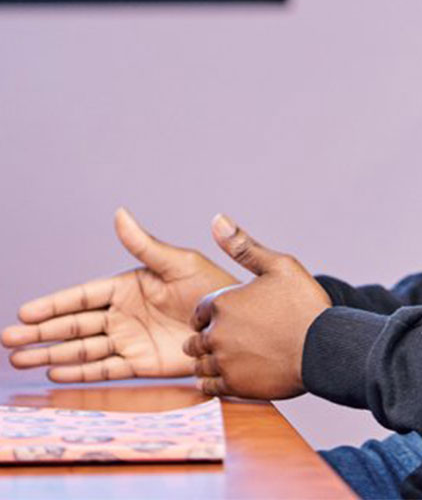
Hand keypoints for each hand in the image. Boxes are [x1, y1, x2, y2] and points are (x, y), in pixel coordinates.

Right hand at [1, 208, 237, 382]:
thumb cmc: (210, 286)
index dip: (54, 304)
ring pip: (82, 349)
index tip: (26, 311)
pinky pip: (104, 369)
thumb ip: (144, 244)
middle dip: (41, 333)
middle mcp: (122, 313)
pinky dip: (79, 372)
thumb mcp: (177, 262)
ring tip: (19, 358)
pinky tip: (55, 374)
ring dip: (51, 354)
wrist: (232, 324)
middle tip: (7, 339)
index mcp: (128, 285)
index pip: (82, 296)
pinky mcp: (139, 364)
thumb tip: (119, 213)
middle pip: (74, 325)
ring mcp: (128, 339)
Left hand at [183, 215, 331, 400]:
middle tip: (229, 338)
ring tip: (231, 357)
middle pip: (195, 339)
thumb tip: (217, 219)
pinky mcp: (235, 386)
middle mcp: (217, 333)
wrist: (324, 348)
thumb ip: (242, 245)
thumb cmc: (304, 304)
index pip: (200, 310)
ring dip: (209, 360)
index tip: (227, 316)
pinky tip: (232, 374)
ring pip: (200, 364)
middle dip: (206, 337)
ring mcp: (225, 362)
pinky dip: (214, 382)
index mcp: (223, 303)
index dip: (211, 313)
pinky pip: (209, 387)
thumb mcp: (278, 265)